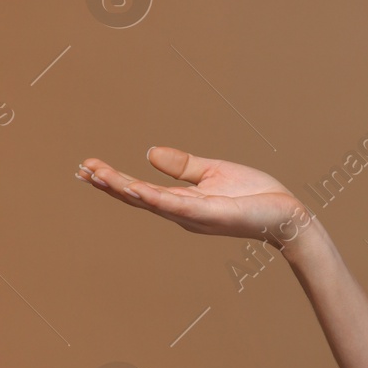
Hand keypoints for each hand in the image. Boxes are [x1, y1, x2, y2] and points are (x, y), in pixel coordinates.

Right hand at [76, 146, 314, 248]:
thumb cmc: (254, 196)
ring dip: (123, 189)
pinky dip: (155, 198)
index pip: (141, 190)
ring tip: (96, 175)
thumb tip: (149, 152)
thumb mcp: (213, 173)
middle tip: (81, 170)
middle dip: (109, 185)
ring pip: (151, 201)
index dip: (114, 180)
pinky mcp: (210, 215)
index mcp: (182, 202)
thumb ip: (182, 166)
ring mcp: (194, 216)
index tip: (88, 166)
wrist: (287, 214)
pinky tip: (135, 189)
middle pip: (138, 197)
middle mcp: (182, 212)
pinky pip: (177, 206)